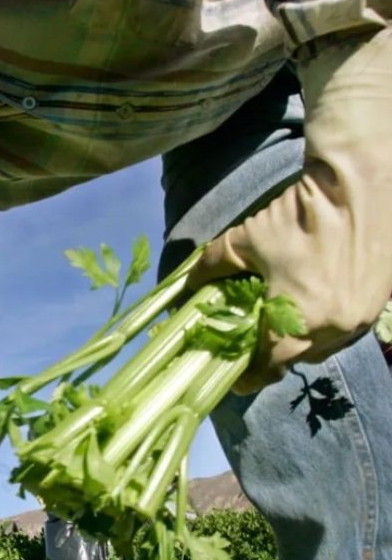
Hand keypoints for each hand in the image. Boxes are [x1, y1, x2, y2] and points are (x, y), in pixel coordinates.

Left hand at [188, 29, 391, 393]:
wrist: (363, 182)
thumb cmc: (300, 214)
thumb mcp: (246, 241)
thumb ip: (211, 266)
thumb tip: (186, 282)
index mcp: (303, 321)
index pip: (269, 366)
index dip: (247, 374)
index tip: (233, 376)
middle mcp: (337, 329)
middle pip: (296, 358)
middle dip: (271, 355)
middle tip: (250, 345)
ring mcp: (361, 317)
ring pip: (323, 346)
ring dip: (299, 341)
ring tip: (277, 325)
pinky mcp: (377, 303)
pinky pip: (343, 329)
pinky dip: (323, 326)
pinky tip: (308, 308)